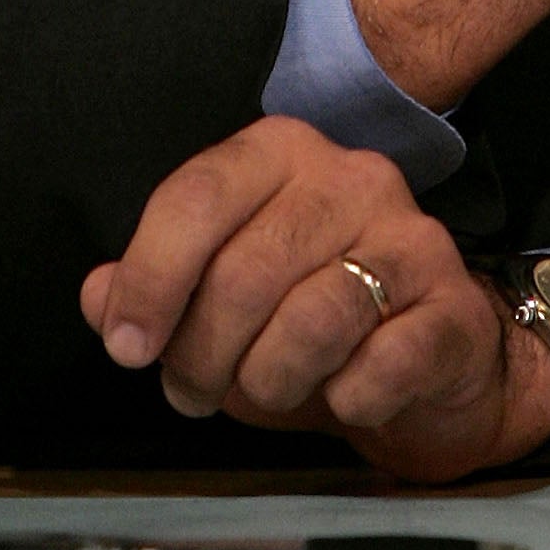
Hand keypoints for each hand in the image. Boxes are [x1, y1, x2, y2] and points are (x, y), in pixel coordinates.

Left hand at [79, 117, 549, 481]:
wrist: (432, 355)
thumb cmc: (306, 317)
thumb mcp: (217, 295)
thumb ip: (152, 287)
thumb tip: (97, 297)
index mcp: (280, 152)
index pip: (197, 196)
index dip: (150, 278)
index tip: (127, 348)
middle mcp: (350, 176)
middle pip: (245, 271)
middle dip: (202, 354)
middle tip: (191, 393)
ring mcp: (410, 235)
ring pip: (311, 320)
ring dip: (269, 381)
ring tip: (263, 392)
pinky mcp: (452, 304)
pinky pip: (379, 364)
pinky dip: (347, 398)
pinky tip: (343, 395)